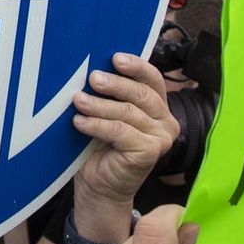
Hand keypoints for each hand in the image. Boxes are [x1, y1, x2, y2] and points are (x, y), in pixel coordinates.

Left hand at [71, 53, 175, 238]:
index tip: (114, 57)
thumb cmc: (100, 147)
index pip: (152, 79)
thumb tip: (91, 67)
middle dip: (114, 84)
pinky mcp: (151, 152)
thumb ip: (109, 94)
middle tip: (91, 78)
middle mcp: (165, 121)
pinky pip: (120, 131)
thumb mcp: (105, 114)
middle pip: (141, 94)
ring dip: (99, 104)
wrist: (99, 186)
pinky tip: (79, 122)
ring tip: (77, 100)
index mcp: (158, 106)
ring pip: (128, 112)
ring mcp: (161, 138)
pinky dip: (97, 125)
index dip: (136, 66)